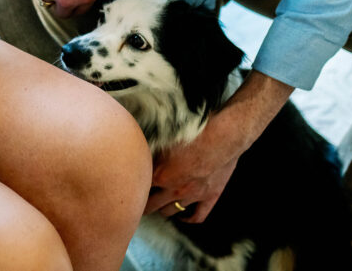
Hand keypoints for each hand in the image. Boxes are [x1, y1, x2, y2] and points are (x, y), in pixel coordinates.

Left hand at [146, 72, 292, 221]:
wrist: (224, 136)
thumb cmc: (194, 132)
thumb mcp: (165, 137)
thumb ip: (150, 149)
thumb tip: (136, 148)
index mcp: (160, 175)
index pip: (139, 188)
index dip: (131, 188)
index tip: (127, 188)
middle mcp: (175, 189)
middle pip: (152, 206)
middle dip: (142, 206)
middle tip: (136, 205)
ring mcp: (193, 196)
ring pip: (172, 211)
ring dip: (163, 210)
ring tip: (157, 206)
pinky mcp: (210, 197)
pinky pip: (198, 216)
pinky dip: (189, 219)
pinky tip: (183, 217)